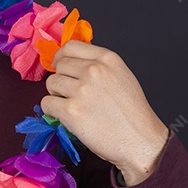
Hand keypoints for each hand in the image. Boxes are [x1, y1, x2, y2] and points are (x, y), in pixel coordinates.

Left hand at [41, 40, 168, 184]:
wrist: (140, 141)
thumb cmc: (133, 113)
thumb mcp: (122, 76)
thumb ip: (99, 66)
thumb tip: (72, 62)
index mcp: (108, 59)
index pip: (71, 47)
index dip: (61, 57)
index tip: (59, 65)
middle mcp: (94, 71)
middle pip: (60, 66)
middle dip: (62, 79)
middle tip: (72, 94)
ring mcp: (82, 91)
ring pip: (51, 84)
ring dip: (57, 95)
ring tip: (73, 106)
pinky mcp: (71, 111)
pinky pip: (47, 104)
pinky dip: (52, 111)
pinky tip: (66, 117)